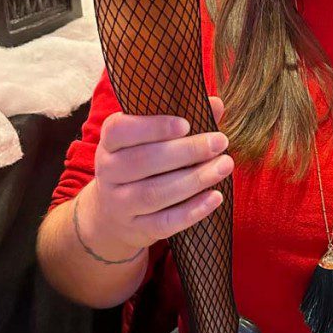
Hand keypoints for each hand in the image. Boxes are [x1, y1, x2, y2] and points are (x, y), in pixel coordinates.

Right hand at [79, 97, 232, 260]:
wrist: (113, 214)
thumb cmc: (142, 163)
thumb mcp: (151, 139)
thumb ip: (182, 121)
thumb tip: (216, 104)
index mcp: (110, 142)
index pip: (121, 130)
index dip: (153, 127)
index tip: (186, 124)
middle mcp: (109, 172)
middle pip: (144, 161)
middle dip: (186, 151)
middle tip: (220, 142)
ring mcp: (119, 203)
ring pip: (154, 193)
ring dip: (194, 180)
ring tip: (224, 166)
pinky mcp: (136, 229)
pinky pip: (164, 222)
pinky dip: (192, 211)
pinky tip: (215, 197)